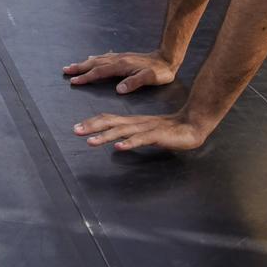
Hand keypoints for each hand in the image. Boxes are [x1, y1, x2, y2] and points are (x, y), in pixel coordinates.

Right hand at [62, 49, 177, 92]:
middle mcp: (118, 59)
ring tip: (73, 65)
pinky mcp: (123, 57)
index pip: (99, 72)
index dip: (86, 77)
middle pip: (94, 63)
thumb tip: (118, 90)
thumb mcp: (149, 78)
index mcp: (121, 66)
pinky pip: (104, 57)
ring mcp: (120, 57)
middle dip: (79, 68)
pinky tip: (92, 59)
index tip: (74, 81)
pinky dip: (95, 59)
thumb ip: (134, 82)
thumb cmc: (160, 71)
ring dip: (84, 63)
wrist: (167, 58)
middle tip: (65, 70)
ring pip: (98, 59)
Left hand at [73, 110, 208, 153]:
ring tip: (91, 141)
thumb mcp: (144, 131)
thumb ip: (130, 133)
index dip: (92, 123)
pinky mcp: (156, 136)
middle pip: (110, 122)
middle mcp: (135, 123)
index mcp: (131, 121)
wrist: (190, 125)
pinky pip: (140, 140)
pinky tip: (119, 147)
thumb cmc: (167, 130)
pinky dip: (128, 143)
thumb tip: (114, 140)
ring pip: (121, 131)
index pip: (108, 119)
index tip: (77, 128)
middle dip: (91, 127)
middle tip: (75, 131)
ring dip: (105, 136)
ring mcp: (145, 129)